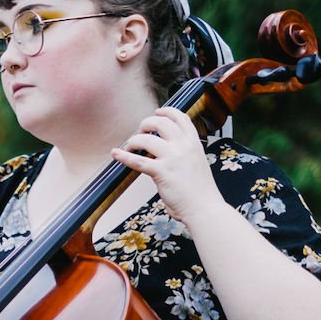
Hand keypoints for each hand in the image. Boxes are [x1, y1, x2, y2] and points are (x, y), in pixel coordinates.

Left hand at [113, 108, 226, 229]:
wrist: (204, 208)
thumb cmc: (199, 191)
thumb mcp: (196, 163)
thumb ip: (184, 154)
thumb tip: (165, 152)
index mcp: (194, 143)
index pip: (181, 118)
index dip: (167, 111)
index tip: (157, 111)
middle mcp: (184, 146)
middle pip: (161, 122)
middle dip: (146, 123)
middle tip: (140, 132)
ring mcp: (173, 158)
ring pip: (146, 138)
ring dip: (134, 140)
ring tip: (130, 147)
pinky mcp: (161, 172)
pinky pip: (138, 160)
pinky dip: (124, 156)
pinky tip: (115, 154)